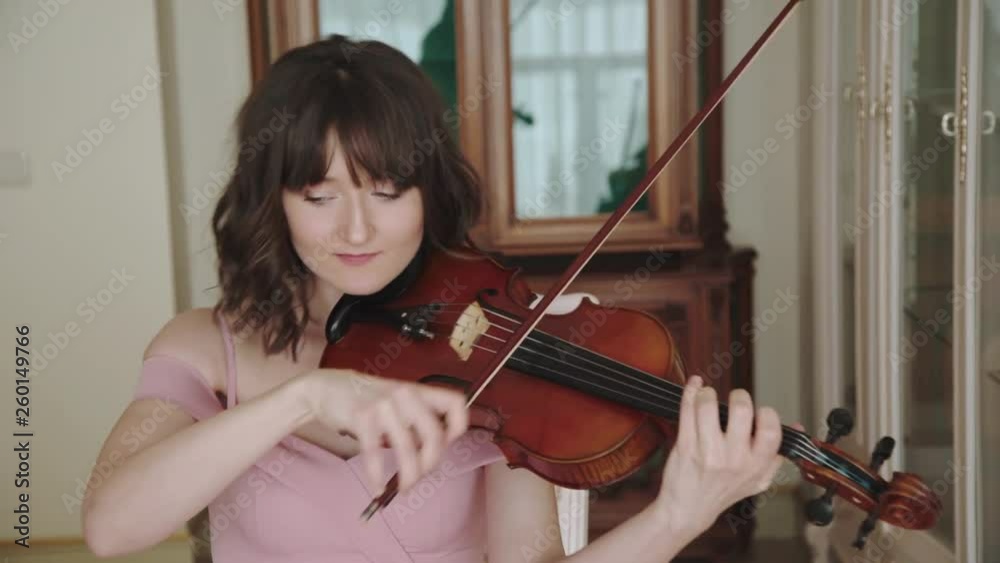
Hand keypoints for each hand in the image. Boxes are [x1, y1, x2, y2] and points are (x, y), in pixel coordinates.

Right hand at [301, 368, 468, 493]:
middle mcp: (405, 394)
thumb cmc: (366, 398)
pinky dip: (377, 476)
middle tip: (421, 474)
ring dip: (409, 475)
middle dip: (431, 462)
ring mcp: (384, 405)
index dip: (458, 427)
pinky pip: (375, 454)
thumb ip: (416, 417)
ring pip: (408, 448)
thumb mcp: (397, 399)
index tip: (447, 444)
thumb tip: (432, 453)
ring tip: (404, 487)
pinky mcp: (362, 417)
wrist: (328, 387)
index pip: (456, 403)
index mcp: (418, 390)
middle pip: (434, 435)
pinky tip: (377, 487)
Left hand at [652, 375, 784, 539]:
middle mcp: (734, 459)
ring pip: (708, 406)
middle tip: (735, 399)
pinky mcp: (685, 446)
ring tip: (708, 396)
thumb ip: (777, 454)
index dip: (766, 413)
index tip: (758, 412)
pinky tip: (694, 386)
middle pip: (741, 410)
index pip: (771, 430)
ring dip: (708, 393)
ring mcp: (707, 452)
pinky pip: (687, 410)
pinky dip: (690, 391)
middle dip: (739, 395)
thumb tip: (797, 426)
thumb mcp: (758, 479)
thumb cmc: (724, 491)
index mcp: (756, 465)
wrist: (689, 509)